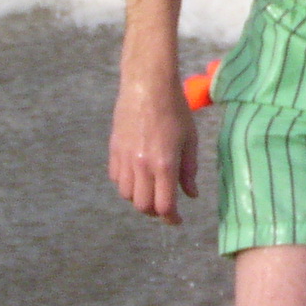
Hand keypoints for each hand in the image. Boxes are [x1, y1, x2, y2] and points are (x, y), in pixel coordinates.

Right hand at [108, 76, 198, 222]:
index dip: (171, 218)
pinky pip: (116, 178)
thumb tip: (191, 194)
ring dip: (139, 198)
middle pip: (142, 205)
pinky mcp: (114, 149)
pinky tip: (137, 177)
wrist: (148, 85)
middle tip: (166, 206)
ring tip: (151, 191)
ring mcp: (125, 158)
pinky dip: (126, 184)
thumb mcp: (190, 140)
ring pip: (127, 194)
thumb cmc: (175, 109)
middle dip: (155, 212)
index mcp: (164, 164)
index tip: (178, 221)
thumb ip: (189, 170)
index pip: (164, 205)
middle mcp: (141, 166)